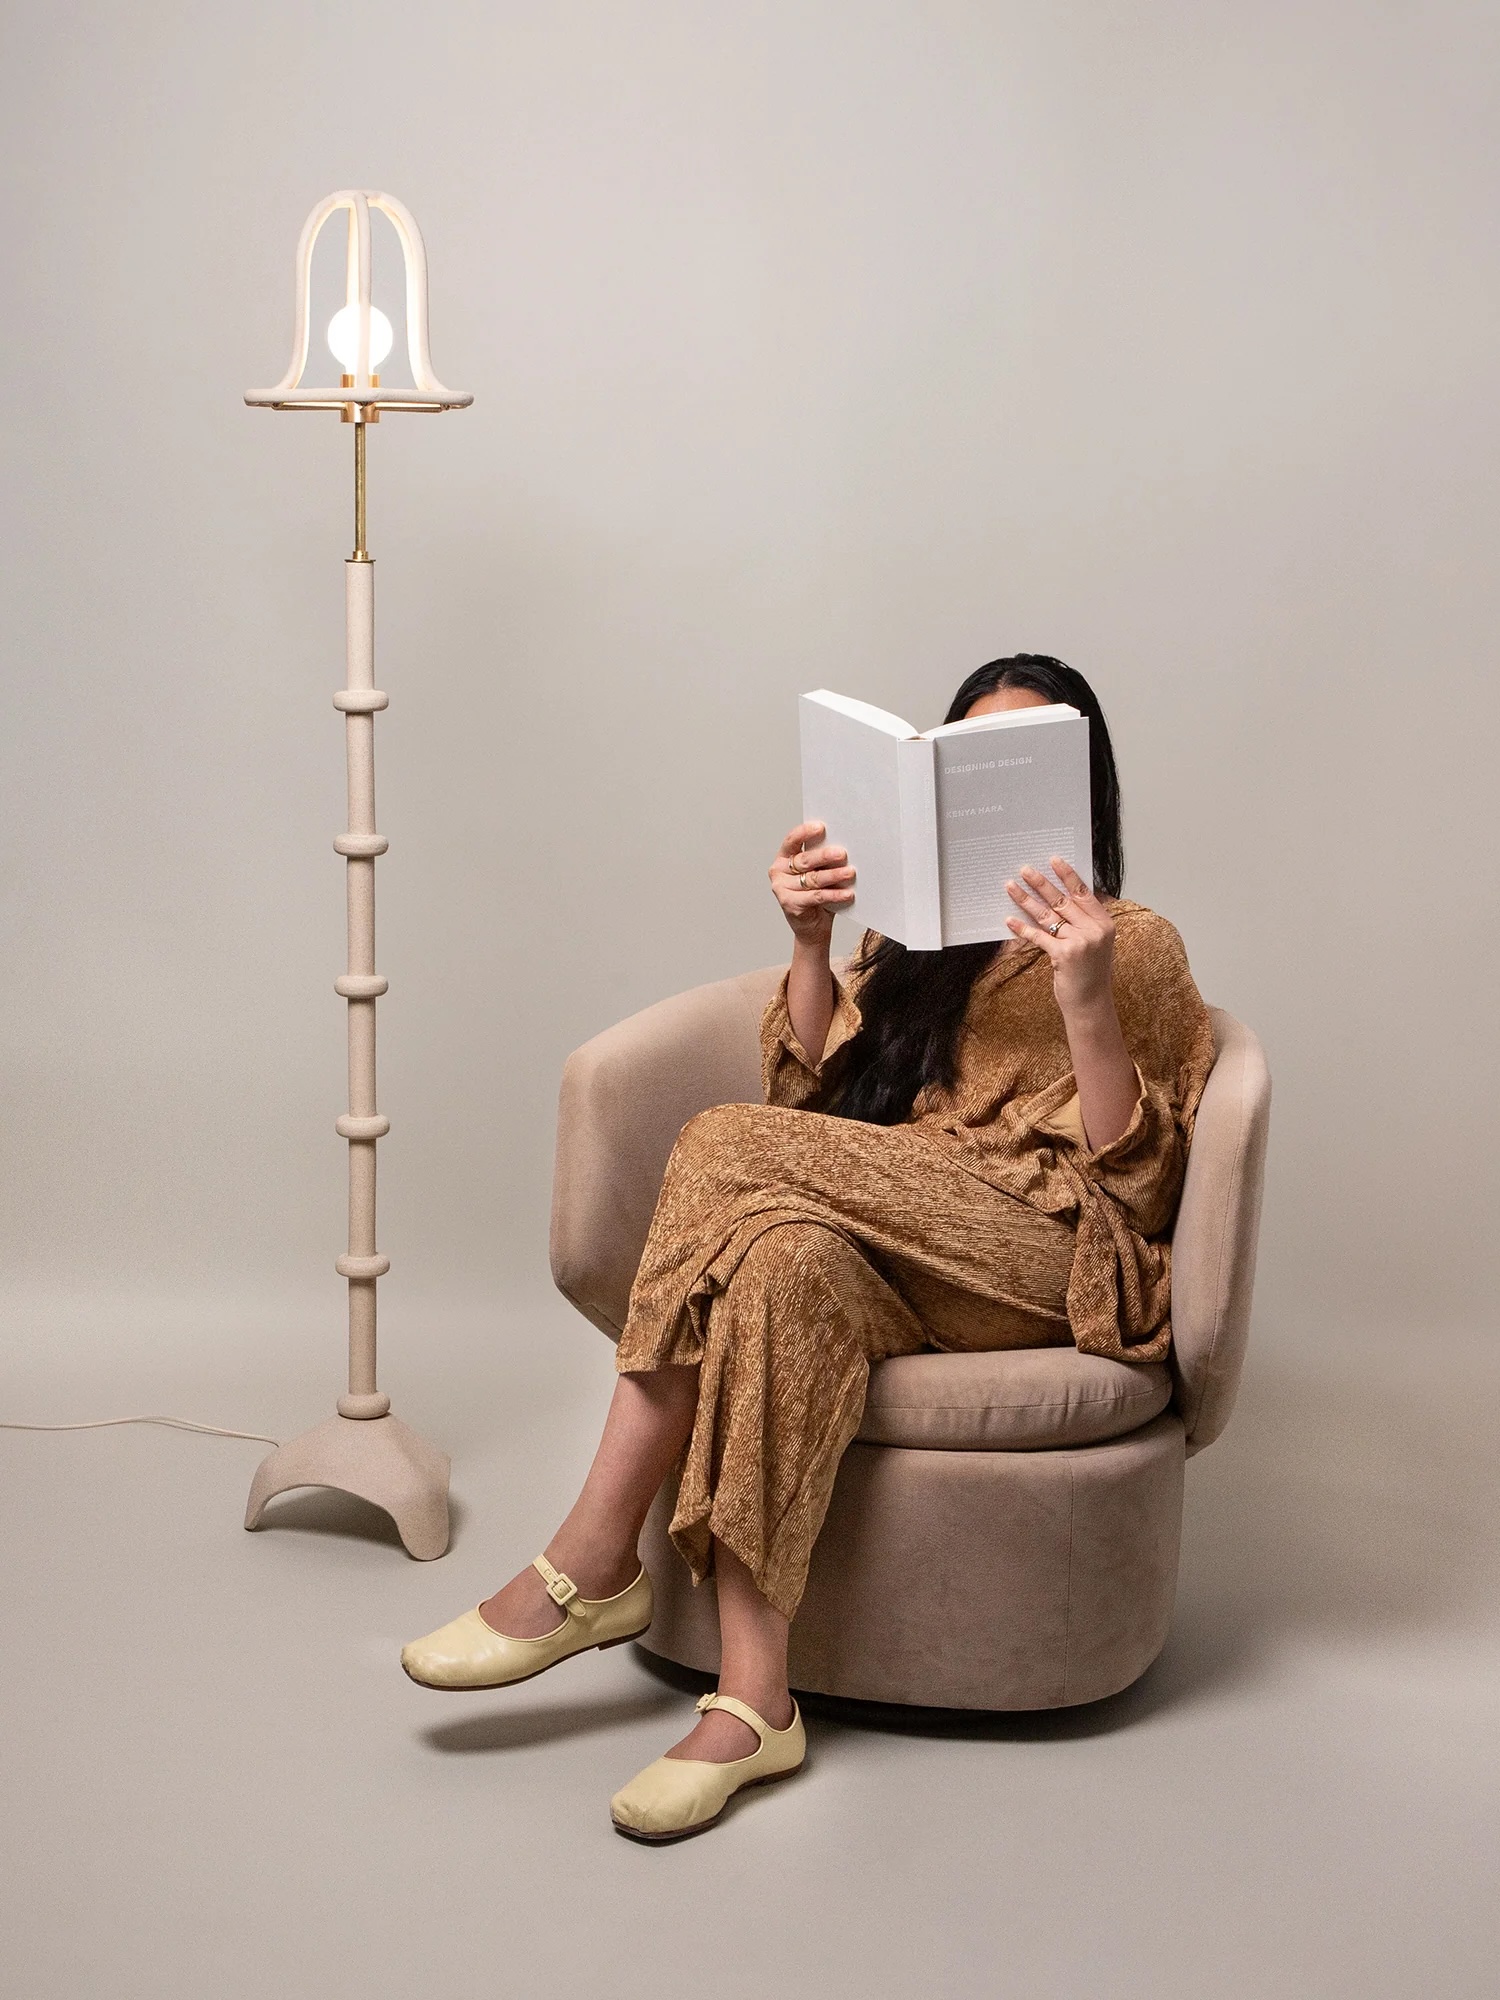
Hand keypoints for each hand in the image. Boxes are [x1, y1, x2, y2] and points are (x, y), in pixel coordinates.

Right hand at [769, 821, 855, 948]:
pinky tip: (847, 893)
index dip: (805, 832)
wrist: (812, 927)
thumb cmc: (816, 896)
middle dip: (825, 856)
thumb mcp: (818, 873)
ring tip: (850, 872)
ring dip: (834, 875)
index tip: (821, 827)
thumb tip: (842, 847)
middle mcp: (779, 872)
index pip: (791, 840)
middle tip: (842, 854)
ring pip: (812, 878)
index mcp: (784, 858)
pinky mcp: (789, 904)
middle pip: (804, 860)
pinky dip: (834, 894)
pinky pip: (816, 896)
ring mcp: (782, 888)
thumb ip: (822, 861)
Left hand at [1004, 857, 1115, 1021]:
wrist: (1091, 1004)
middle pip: (1063, 900)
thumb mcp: (1095, 945)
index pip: (1083, 893)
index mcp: (1105, 924)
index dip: (1068, 876)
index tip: (1054, 860)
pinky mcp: (1064, 954)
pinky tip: (1009, 920)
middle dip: (1041, 883)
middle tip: (1024, 870)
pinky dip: (1022, 928)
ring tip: (1011, 887)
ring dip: (1026, 900)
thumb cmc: (1090, 974)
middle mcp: (1095, 930)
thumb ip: (1083, 923)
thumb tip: (1058, 901)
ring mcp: (1081, 942)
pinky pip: (1039, 936)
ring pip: (1048, 915)